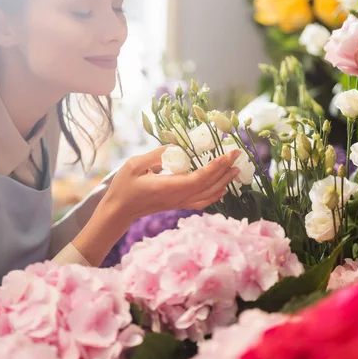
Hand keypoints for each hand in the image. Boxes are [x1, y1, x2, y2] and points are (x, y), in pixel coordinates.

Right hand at [73, 145, 240, 265]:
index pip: (199, 178)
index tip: (227, 155)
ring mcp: (179, 202)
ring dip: (224, 182)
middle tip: (238, 154)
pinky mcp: (178, 204)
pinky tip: (223, 188)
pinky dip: (215, 194)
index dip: (215, 167)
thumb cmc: (124, 187)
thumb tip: (176, 148)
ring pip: (208, 195)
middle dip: (225, 170)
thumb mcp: (135, 165)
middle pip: (208, 186)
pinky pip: (202, 201)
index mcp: (169, 187)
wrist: (119, 211)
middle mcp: (178, 197)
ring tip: (236, 170)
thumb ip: (157, 156)